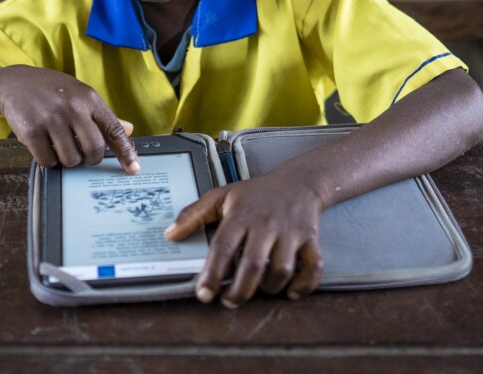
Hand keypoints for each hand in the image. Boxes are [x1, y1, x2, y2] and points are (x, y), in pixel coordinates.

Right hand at [0, 65, 138, 172]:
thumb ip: (101, 115)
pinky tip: (44, 147)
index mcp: (88, 98)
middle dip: (89, 159)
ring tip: (59, 146)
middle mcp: (73, 107)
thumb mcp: (79, 95)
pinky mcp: (32, 131)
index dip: (126, 152)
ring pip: (71, 159)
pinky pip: (48, 161)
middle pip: (94, 150)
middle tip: (82, 155)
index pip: (113, 129)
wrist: (13, 83)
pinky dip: (48, 160)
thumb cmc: (51, 91)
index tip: (134, 169)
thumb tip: (128, 129)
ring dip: (66, 160)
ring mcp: (52, 119)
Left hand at [164, 172, 324, 307]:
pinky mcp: (310, 239)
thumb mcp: (221, 196)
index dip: (212, 273)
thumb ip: (193, 214)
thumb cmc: (257, 193)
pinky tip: (290, 292)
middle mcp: (266, 224)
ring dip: (268, 288)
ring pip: (281, 270)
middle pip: (253, 264)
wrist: (298, 181)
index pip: (223, 246)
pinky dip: (304, 285)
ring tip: (256, 291)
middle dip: (240, 290)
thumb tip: (170, 235)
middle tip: (228, 301)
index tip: (203, 294)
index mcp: (241, 215)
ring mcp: (290, 233)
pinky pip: (313, 267)